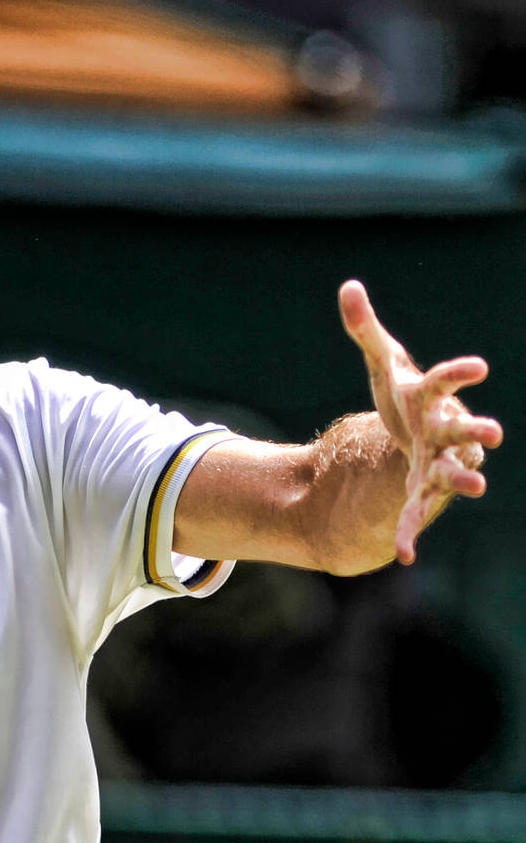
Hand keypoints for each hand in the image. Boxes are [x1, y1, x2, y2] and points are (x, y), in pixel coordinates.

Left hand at [339, 280, 503, 563]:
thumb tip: (348, 287)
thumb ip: (366, 330)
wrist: (413, 433)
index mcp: (431, 397)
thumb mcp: (384, 364)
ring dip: (462, 481)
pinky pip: (415, 513)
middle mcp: (443, 431)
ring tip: (475, 488)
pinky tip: (402, 556)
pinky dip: (408, 533)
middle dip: (476, 432)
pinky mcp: (421, 490)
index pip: (445, 381)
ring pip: (452, 473)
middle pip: (461, 430)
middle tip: (493, 433)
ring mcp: (437, 463)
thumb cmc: (407, 396)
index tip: (477, 367)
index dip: (459, 373)